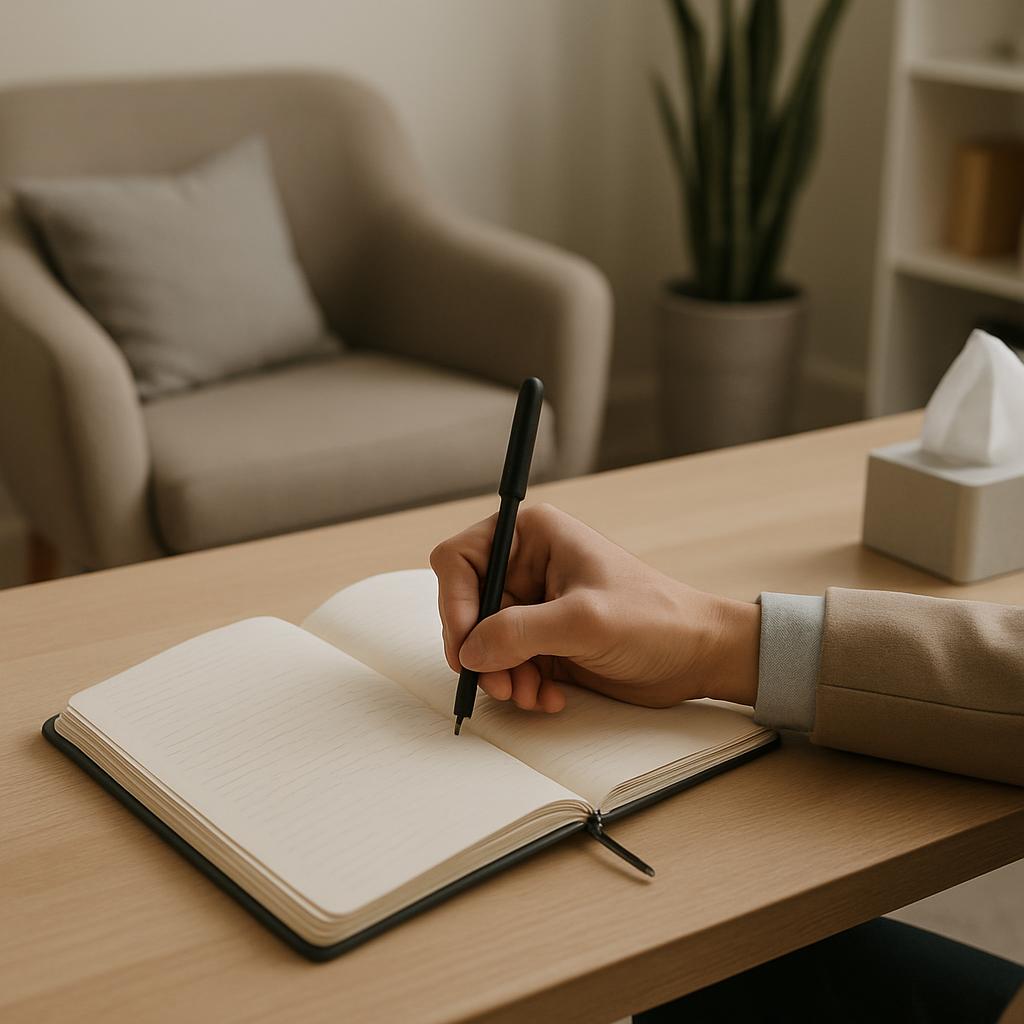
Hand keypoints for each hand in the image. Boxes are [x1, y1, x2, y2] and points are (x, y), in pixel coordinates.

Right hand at [429, 504, 759, 712]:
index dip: (454, 603)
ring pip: (483, 643)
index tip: (467, 645)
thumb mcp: (584, 620)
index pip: (460, 560)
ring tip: (530, 692)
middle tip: (498, 681)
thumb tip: (470, 650)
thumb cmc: (656, 618)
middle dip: (480, 650)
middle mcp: (527, 566)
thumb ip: (520, 631)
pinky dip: (520, 685)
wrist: (696, 655)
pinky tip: (549, 694)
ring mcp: (533, 605)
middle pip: (466, 607)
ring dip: (501, 675)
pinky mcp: (543, 639)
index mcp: (532, 536)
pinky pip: (506, 665)